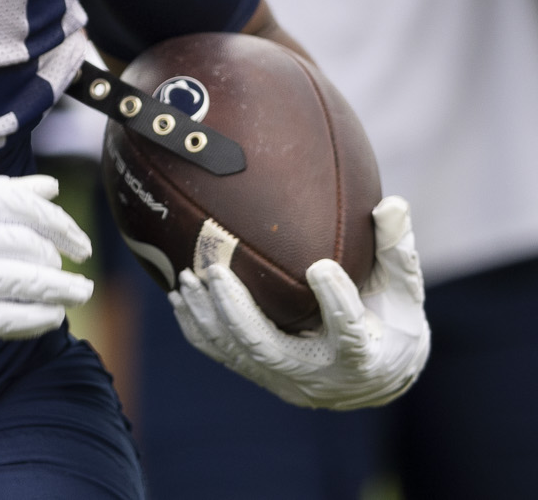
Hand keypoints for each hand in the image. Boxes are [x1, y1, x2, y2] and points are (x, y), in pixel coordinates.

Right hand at [0, 174, 93, 360]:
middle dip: (58, 261)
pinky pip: (3, 317)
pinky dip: (35, 318)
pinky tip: (51, 318)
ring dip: (59, 290)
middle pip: (26, 244)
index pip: (18, 205)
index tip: (77, 241)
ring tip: (76, 294)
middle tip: (73, 272)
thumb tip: (49, 187)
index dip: (58, 223)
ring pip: (22, 281)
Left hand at [170, 195, 429, 409]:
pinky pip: (224, 355)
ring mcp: (286, 379)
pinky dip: (198, 328)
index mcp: (364, 357)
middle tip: (213, 271)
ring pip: (238, 353)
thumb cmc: (392, 323)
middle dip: (237, 311)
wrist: (376, 375)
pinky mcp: (263, 375)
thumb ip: (397, 251)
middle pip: (270, 349)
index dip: (336, 303)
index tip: (320, 267)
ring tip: (186, 280)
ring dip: (207, 317)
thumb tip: (392, 203)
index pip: (350, 333)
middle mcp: (319, 376)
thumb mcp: (403, 291)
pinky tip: (178, 298)